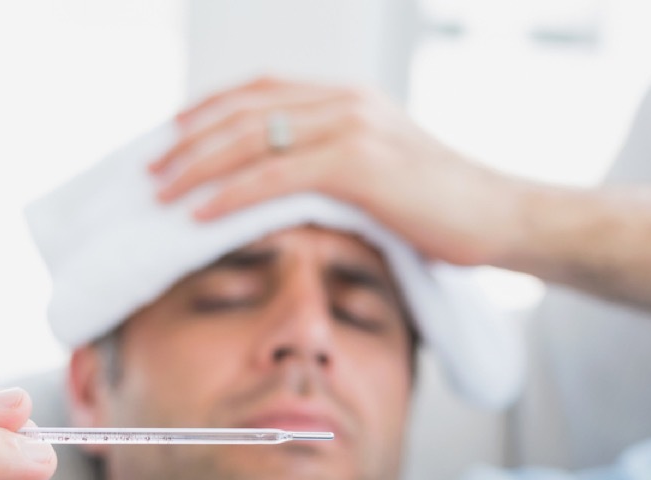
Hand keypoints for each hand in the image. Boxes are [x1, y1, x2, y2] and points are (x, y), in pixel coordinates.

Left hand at [150, 76, 530, 266]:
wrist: (501, 216)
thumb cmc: (443, 207)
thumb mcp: (382, 173)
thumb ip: (334, 165)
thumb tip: (284, 189)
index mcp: (347, 98)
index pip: (260, 92)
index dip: (208, 111)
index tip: (169, 137)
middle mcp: (344, 101)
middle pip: (244, 111)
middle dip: (189, 141)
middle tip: (148, 169)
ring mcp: (351, 126)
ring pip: (251, 139)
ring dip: (197, 167)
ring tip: (161, 193)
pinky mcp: (357, 164)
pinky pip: (275, 175)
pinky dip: (230, 194)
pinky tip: (199, 214)